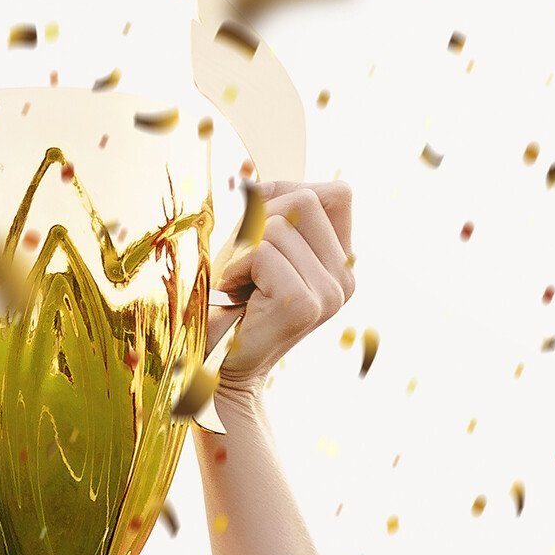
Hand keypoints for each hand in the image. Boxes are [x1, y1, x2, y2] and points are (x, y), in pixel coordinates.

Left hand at [213, 182, 354, 395]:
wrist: (208, 374)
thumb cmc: (224, 311)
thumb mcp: (254, 252)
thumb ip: (273, 215)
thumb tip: (257, 180)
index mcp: (342, 262)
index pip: (336, 193)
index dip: (288, 192)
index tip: (253, 224)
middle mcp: (346, 277)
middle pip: (308, 199)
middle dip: (258, 221)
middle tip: (238, 267)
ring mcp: (331, 292)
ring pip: (281, 223)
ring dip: (241, 250)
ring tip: (236, 287)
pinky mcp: (305, 305)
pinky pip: (263, 251)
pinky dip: (234, 268)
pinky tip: (232, 298)